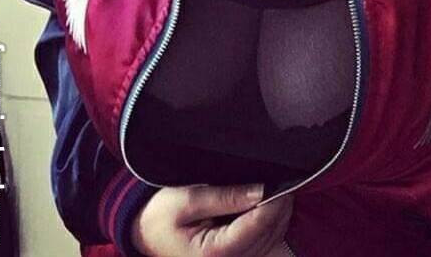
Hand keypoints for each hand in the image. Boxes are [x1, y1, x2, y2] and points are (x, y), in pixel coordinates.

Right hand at [131, 183, 293, 256]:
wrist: (145, 232)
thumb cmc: (161, 214)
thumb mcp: (188, 199)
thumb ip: (225, 197)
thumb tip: (261, 191)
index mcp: (214, 253)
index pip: (256, 227)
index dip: (273, 203)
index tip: (283, 181)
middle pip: (268, 235)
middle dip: (279, 207)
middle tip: (285, 180)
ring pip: (271, 240)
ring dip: (278, 215)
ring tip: (278, 189)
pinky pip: (264, 243)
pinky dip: (271, 224)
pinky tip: (269, 205)